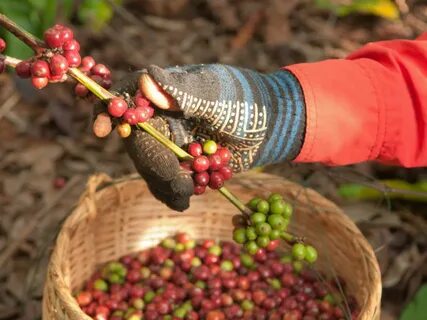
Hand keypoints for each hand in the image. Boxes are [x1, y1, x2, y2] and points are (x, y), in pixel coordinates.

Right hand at [95, 64, 305, 210]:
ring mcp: (170, 141)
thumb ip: (184, 91)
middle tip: (179, 184)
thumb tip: (146, 78)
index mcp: (165, 92)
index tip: (101, 131)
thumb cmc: (247, 102)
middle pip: (137, 140)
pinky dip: (173, 192)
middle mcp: (162, 116)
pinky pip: (166, 180)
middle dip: (153, 165)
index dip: (108, 111)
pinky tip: (184, 200)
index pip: (126, 96)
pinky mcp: (181, 162)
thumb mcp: (217, 95)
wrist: (272, 127)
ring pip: (150, 165)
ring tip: (187, 195)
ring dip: (164, 183)